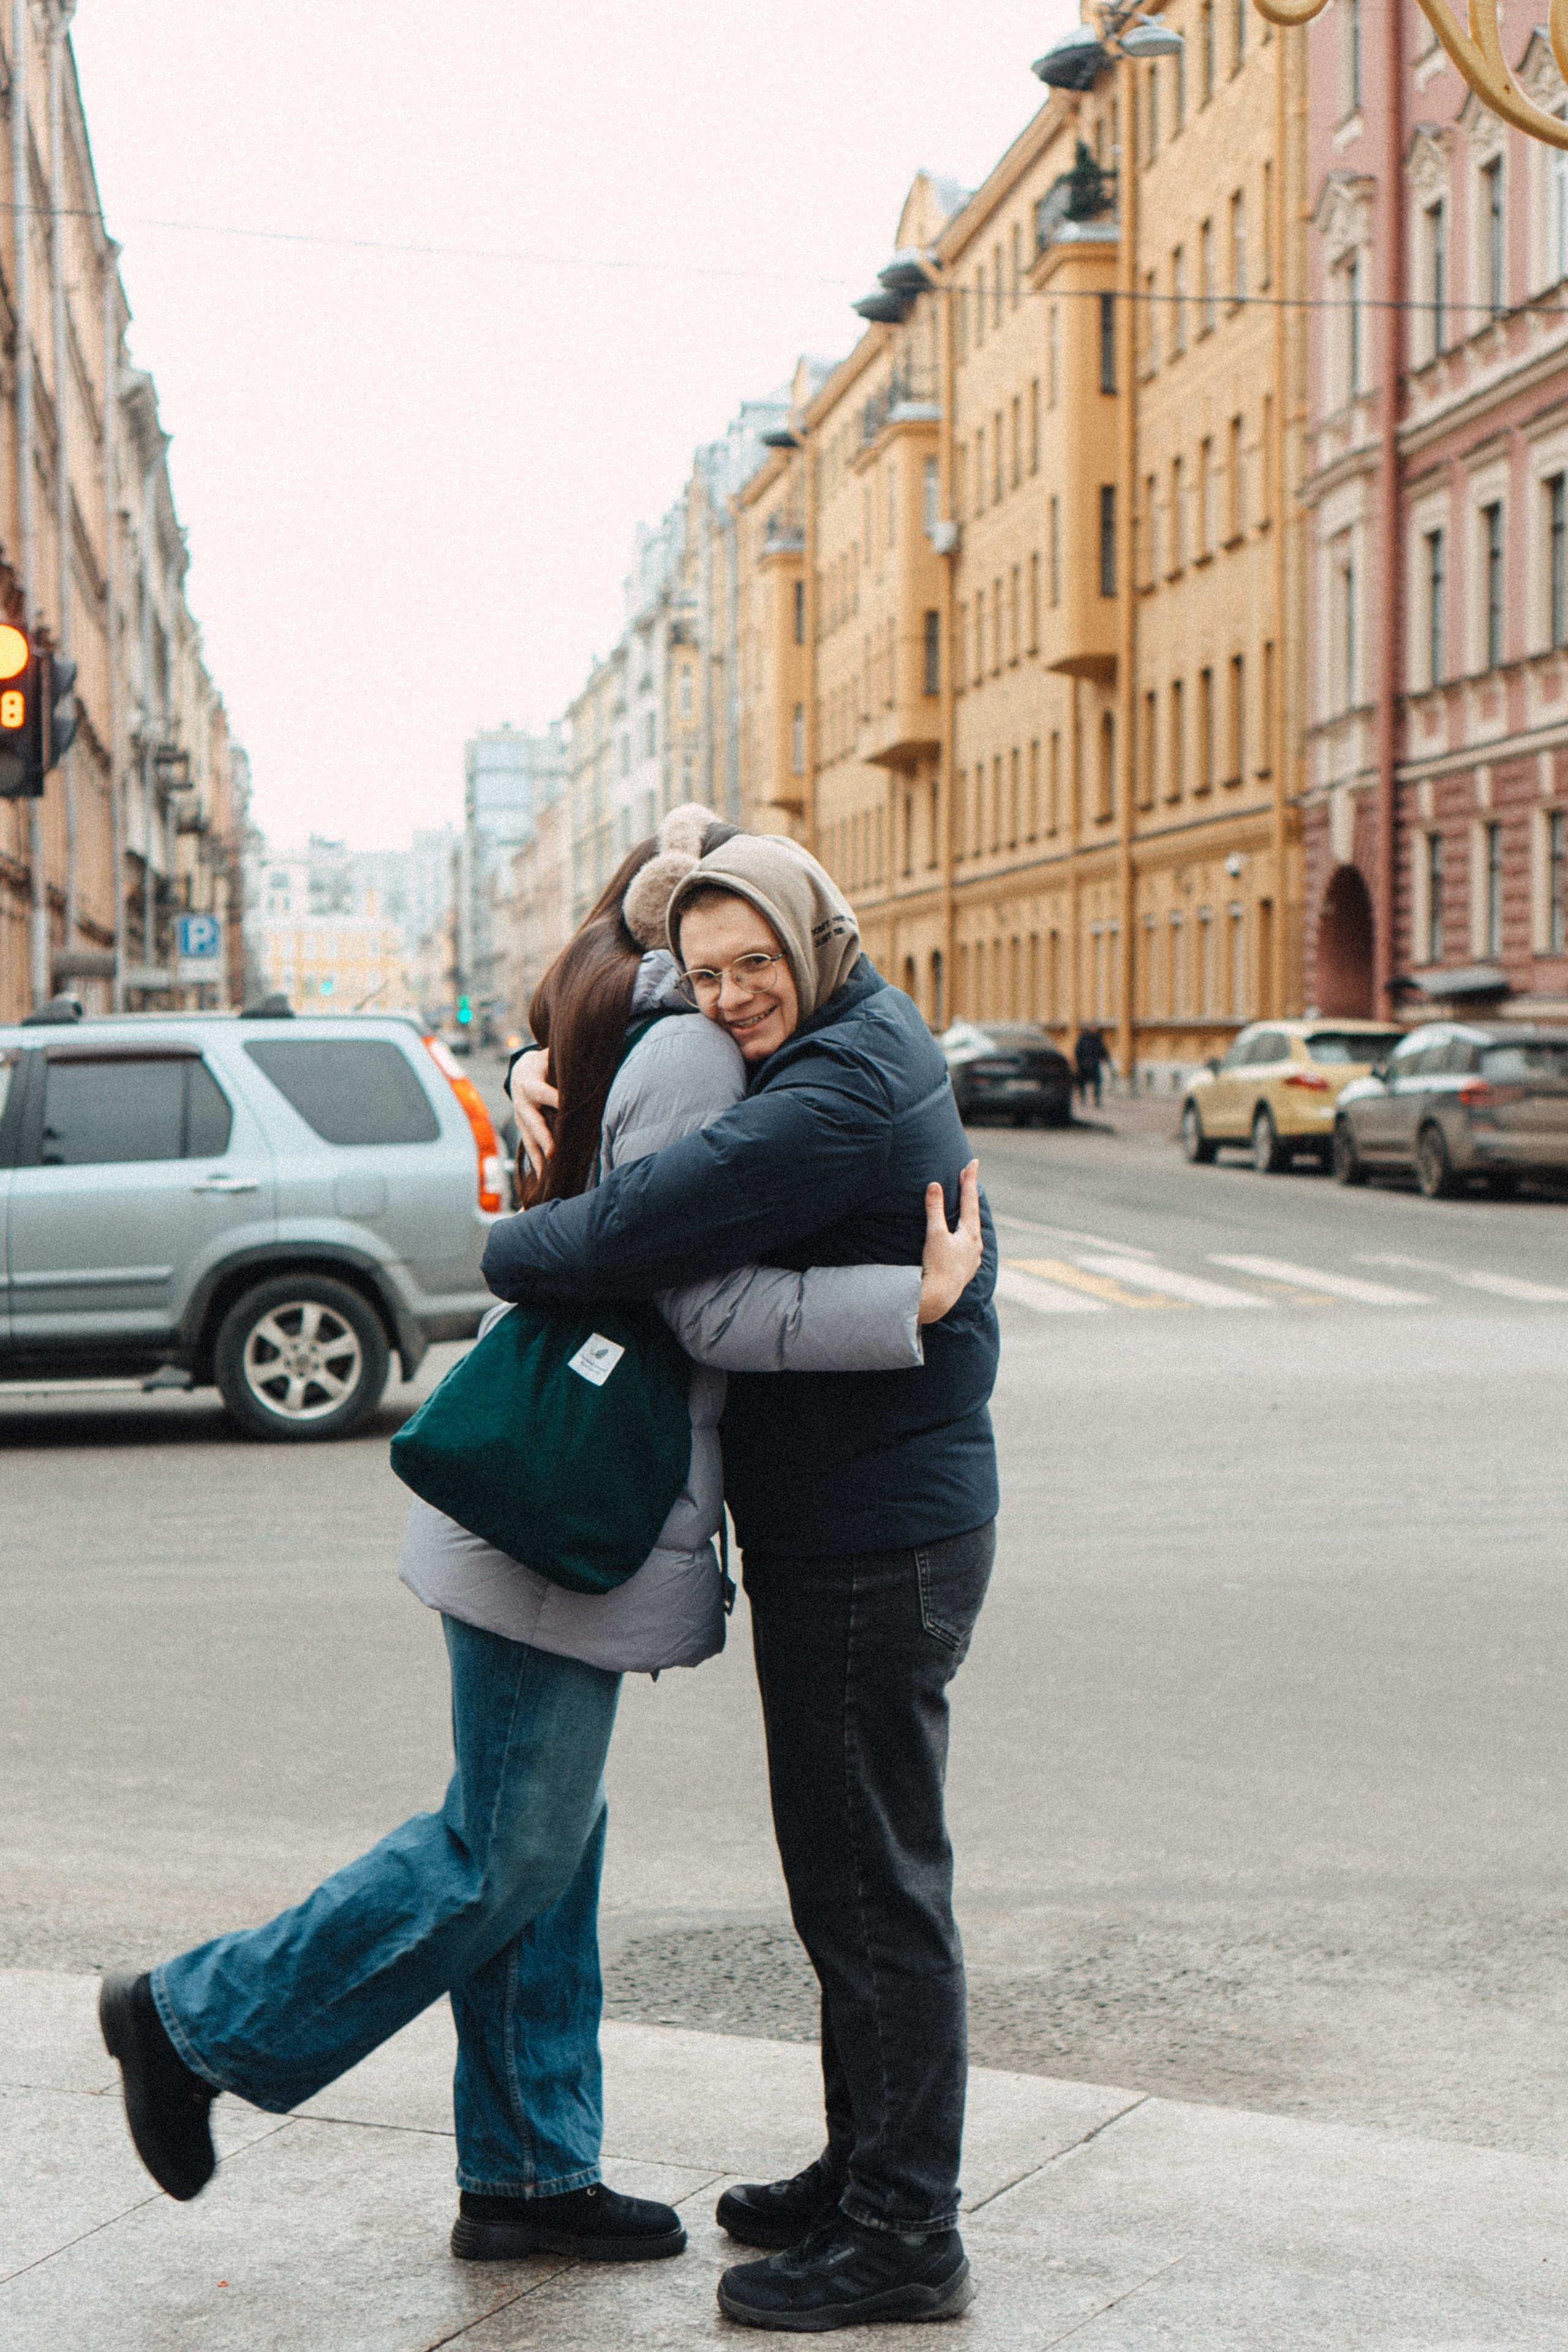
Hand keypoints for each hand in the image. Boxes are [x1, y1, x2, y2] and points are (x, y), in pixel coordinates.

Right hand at [508, 1048, 558, 1172]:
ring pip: (529, 1139)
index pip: (544, 1094)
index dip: (556, 1101)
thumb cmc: (543, 1065)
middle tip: (553, 1153)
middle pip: (533, 1123)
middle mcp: (522, 1103)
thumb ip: (566, 1067)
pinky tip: (543, 1177)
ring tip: (546, 1176)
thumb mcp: (550, 1060)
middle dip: (543, 1139)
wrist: (520, 1071)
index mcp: (529, 1084)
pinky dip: (536, 1161)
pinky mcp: (523, 1129)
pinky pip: (529, 1146)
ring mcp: (521, 1119)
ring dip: (538, 1157)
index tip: (568, 1110)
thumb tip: (590, 1072)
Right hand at [917, 1159, 982, 1325]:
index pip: (970, 1200)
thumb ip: (934, 1209)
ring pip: (972, 1231)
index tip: (973, 1162)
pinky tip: (962, 1239)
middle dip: (970, 1195)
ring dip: (968, 1216)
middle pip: (973, 1213)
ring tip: (966, 1206)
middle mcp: (975, 1246)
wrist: (939, 1298)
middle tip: (969, 1176)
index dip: (970, 1180)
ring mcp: (971, 1259)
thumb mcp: (934, 1235)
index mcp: (970, 1234)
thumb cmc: (937, 1266)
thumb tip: (934, 1185)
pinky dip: (964, 1235)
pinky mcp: (965, 1270)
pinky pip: (968, 1246)